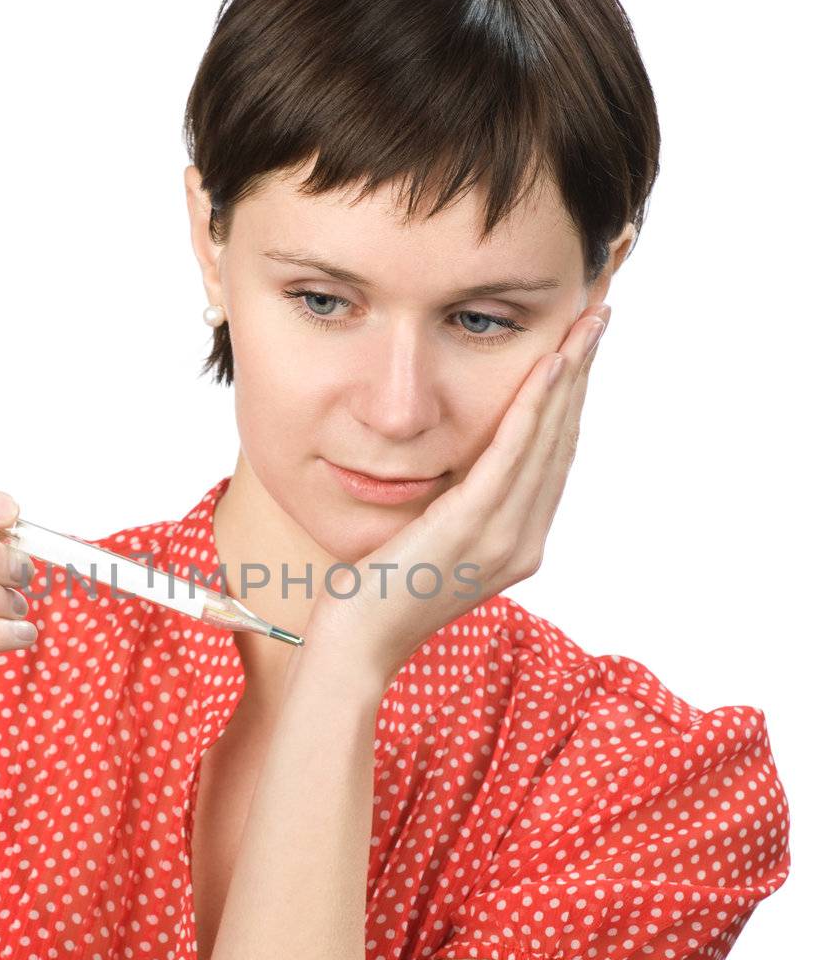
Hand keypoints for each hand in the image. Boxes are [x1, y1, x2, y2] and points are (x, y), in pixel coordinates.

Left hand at [303, 307, 610, 692]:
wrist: (358, 643)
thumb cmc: (380, 594)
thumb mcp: (433, 542)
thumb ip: (462, 510)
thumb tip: (466, 472)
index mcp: (519, 544)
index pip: (555, 459)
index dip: (573, 399)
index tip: (583, 349)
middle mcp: (524, 541)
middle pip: (564, 442)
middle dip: (583, 374)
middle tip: (600, 316)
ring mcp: (504, 537)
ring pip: (549, 440)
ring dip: (570, 376)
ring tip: (586, 325)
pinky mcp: (472, 526)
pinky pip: (511, 454)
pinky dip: (533, 407)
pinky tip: (548, 367)